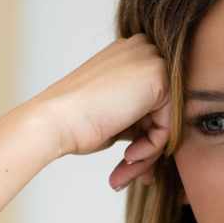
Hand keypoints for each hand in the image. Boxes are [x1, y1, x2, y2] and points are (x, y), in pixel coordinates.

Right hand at [26, 35, 170, 190]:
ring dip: (147, 153)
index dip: (143, 134)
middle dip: (148, 147)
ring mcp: (151, 61)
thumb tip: (159, 133)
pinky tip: (127, 156)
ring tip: (125, 171)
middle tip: (128, 170)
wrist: (55, 120)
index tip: (130, 161)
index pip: (150, 100)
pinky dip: (151, 147)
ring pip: (166, 120)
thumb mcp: (113, 113)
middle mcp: (141, 51)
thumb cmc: (75, 121)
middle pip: (161, 109)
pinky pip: (168, 124)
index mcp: (128, 55)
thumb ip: (138, 114)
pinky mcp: (159, 77)